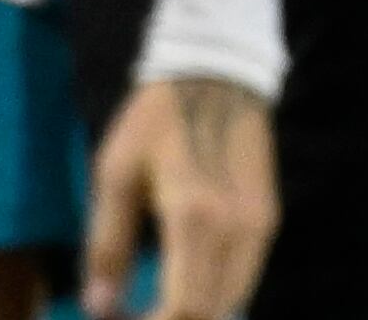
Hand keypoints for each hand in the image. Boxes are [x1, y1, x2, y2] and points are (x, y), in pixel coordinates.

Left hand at [81, 75, 276, 319]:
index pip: (185, 310)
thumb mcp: (115, 175)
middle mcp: (236, 228)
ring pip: (231, 302)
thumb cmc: (155, 120)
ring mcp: (259, 225)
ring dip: (194, 313)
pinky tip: (181, 283)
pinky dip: (213, 295)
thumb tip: (99, 309)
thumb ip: (107, 246)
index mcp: (194, 217)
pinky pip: (243, 278)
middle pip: (211, 314)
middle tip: (134, 315)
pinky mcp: (268, 219)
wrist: (217, 72)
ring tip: (153, 306)